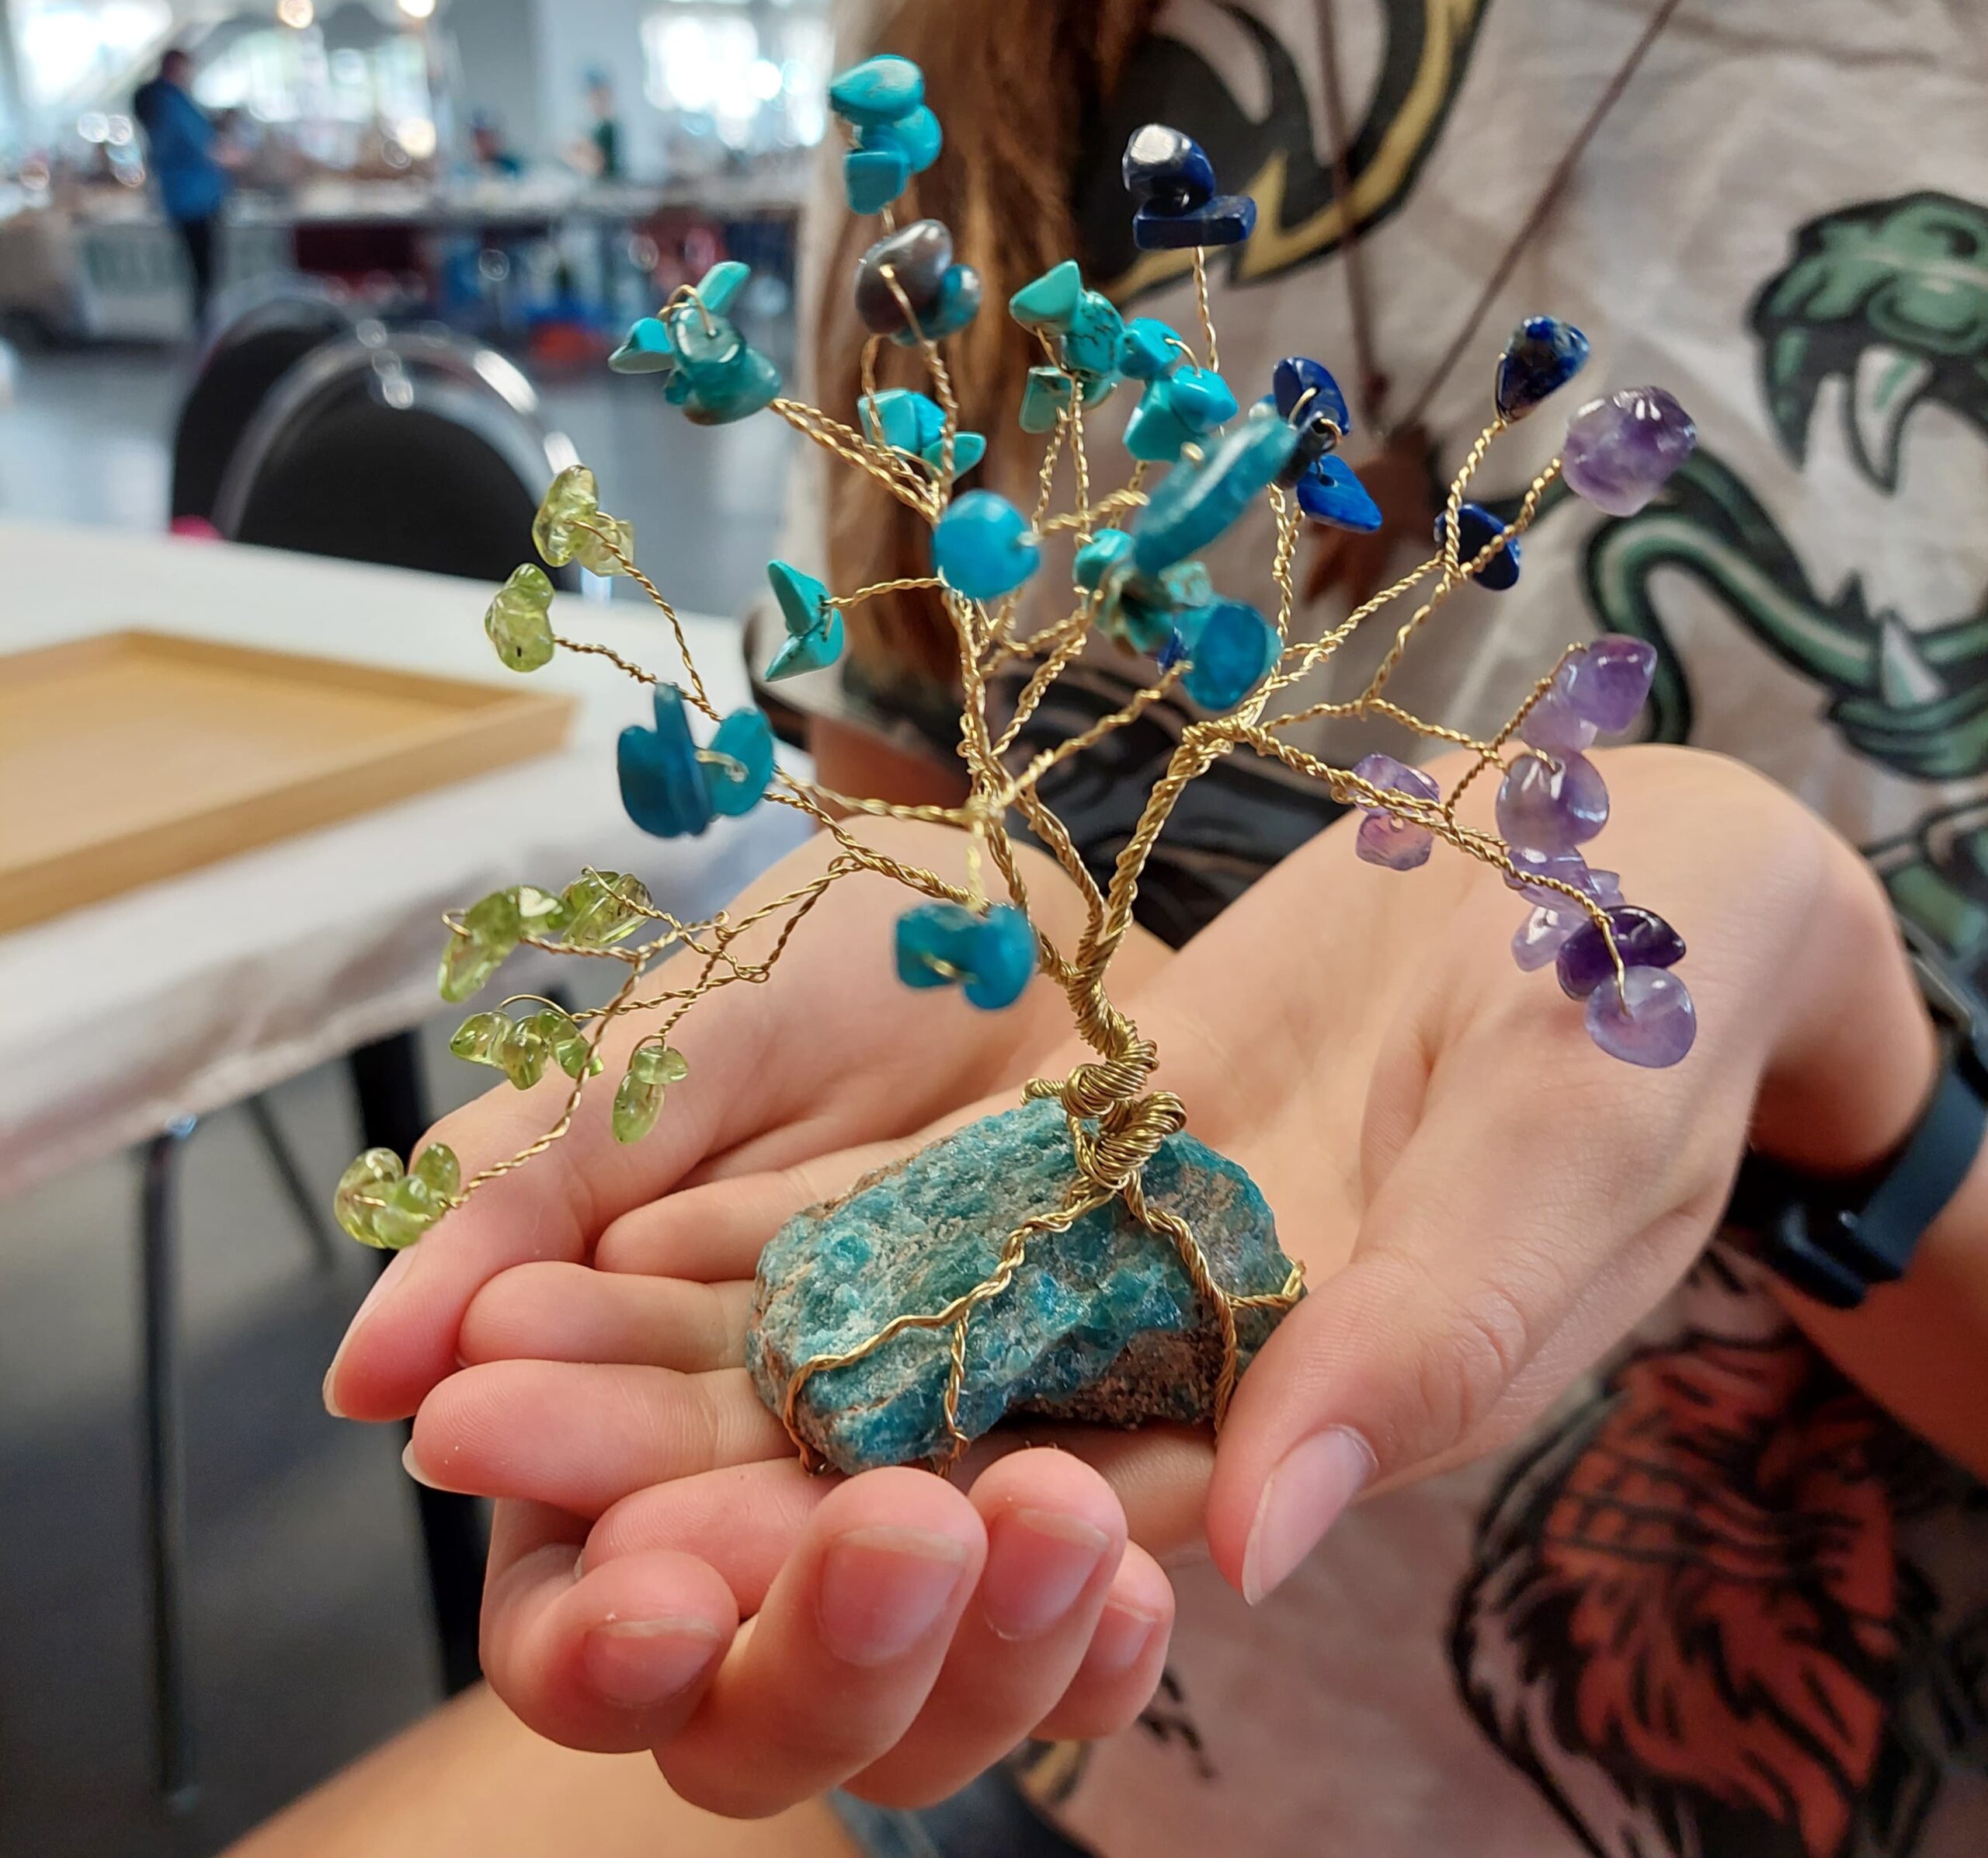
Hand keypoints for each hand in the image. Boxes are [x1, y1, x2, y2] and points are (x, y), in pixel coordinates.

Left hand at [361, 747, 1933, 1811]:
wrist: (1612, 886)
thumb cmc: (1630, 1035)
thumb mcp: (1558, 1178)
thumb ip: (1412, 1350)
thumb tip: (1245, 1539)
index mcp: (1300, 1428)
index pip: (1053, 1536)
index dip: (853, 1559)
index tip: (652, 1565)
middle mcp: (1181, 1362)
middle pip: (920, 1449)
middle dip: (699, 1461)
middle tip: (480, 1438)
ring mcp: (1116, 1251)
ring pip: (877, 1332)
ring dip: (683, 1348)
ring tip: (478, 1346)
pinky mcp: (1080, 1143)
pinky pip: (904, 1198)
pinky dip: (761, 1220)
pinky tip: (604, 1226)